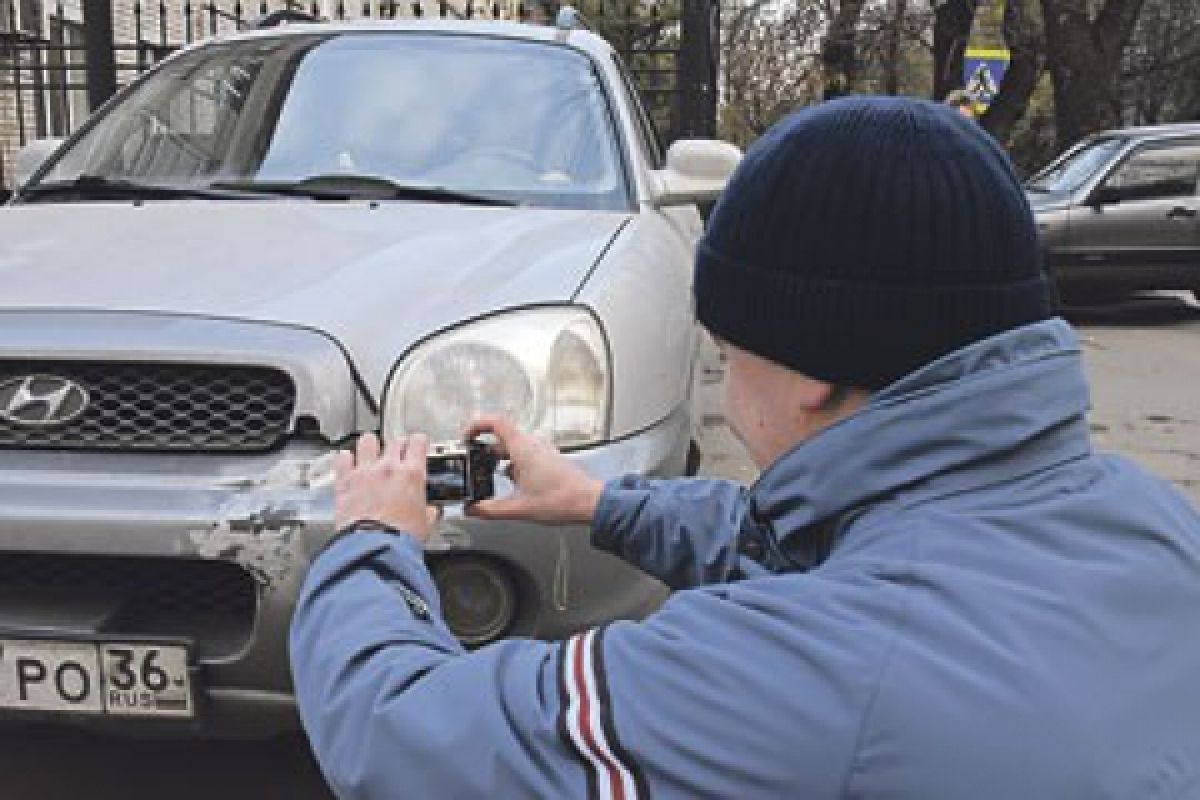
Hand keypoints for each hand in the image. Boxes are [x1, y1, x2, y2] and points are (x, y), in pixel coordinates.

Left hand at [334, 432, 438, 543]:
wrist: (374, 547)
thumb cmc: (399, 538)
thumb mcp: (425, 524)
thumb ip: (428, 512)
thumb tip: (431, 513)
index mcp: (412, 474)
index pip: (418, 442)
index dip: (418, 442)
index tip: (417, 445)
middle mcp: (388, 468)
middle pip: (394, 441)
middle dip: (397, 446)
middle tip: (396, 454)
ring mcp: (365, 472)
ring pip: (367, 441)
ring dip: (370, 445)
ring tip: (370, 451)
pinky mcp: (344, 481)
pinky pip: (342, 458)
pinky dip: (345, 459)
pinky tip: (347, 462)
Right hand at [464, 416, 602, 524]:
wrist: (589, 503)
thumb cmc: (562, 500)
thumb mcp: (518, 508)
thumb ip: (490, 510)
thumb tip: (472, 510)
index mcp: (523, 448)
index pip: (495, 421)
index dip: (476, 425)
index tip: (465, 437)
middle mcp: (533, 445)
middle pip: (501, 438)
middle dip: (484, 451)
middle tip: (473, 465)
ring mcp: (542, 451)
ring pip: (513, 448)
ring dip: (499, 460)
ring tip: (491, 478)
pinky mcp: (548, 459)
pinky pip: (525, 456)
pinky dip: (513, 465)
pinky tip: (513, 485)